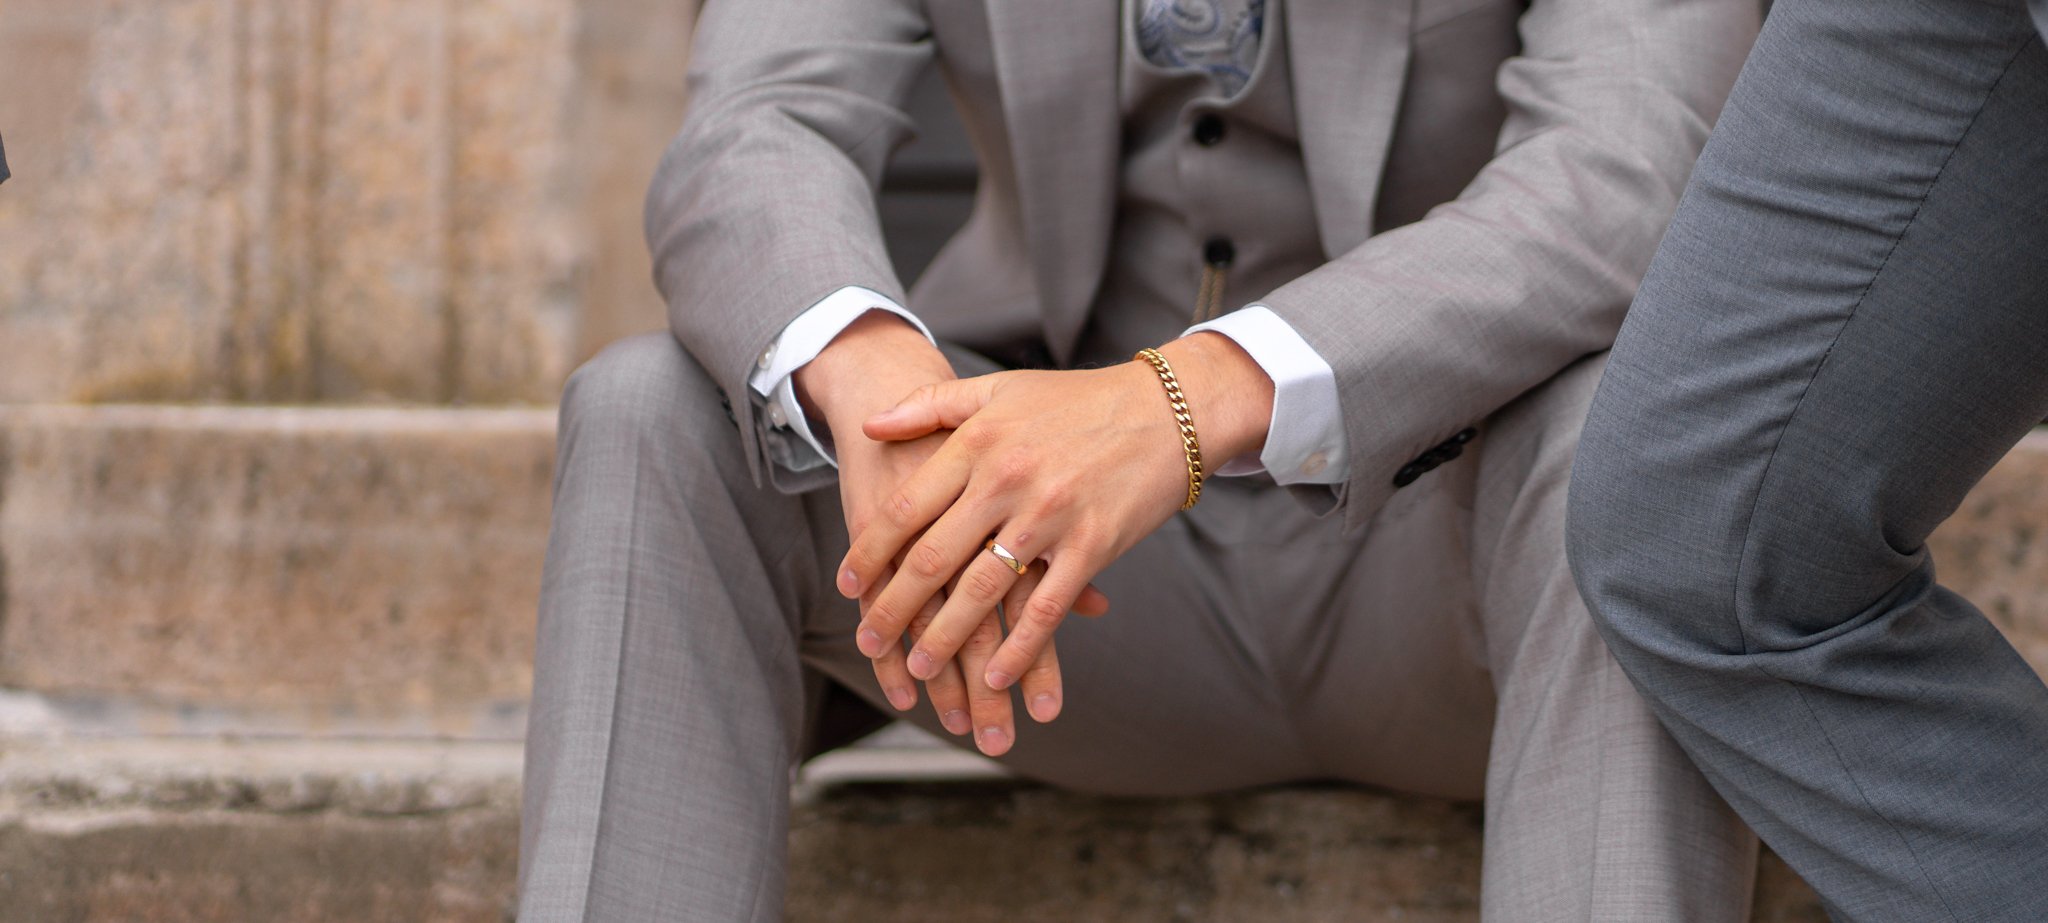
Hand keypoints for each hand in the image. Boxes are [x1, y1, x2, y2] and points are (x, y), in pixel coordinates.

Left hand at [799, 313, 1105, 754]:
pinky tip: (994, 677)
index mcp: (978, 443)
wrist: (1168, 408)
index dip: (870, 552)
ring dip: (945, 638)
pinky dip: (1018, 649)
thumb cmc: (1078, 401)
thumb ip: (931, 406)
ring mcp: (1050, 515)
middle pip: (933, 557)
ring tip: (919, 668)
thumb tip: (868, 425)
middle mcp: (1007, 480)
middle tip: (867, 641)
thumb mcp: (999, 390)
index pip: (907, 508)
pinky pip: (1046, 608)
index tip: (847, 585)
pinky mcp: (1092, 545)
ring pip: (982, 590)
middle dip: (893, 608)